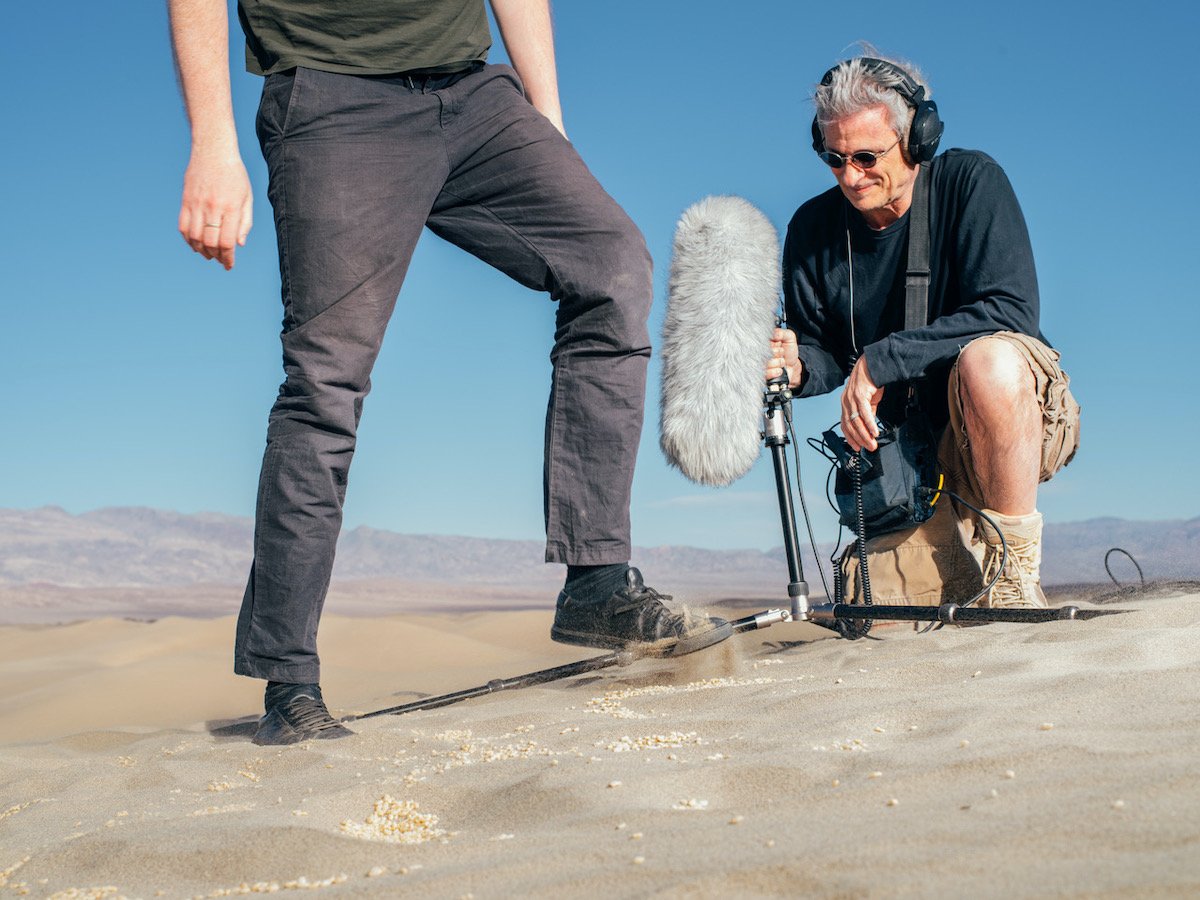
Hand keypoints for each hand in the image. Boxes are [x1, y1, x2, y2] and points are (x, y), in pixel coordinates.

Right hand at [178, 147, 252, 269]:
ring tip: (209, 254)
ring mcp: (197, 203)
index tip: (229, 265)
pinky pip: (183, 226)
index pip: (227, 241)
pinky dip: (188, 239)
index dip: (228, 257)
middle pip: (210, 242)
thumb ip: (245, 222)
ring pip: (195, 237)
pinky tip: (195, 244)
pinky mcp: (186, 200)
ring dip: (201, 250)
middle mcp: (213, 207)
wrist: (213, 150)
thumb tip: (238, 244)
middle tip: (220, 260)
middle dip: (216, 256)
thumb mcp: (247, 197)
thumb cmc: (235, 175)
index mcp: (231, 207)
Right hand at [765, 327, 802, 387]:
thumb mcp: (789, 338)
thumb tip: (774, 333)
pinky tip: (780, 369)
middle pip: (763, 352)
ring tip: (782, 361)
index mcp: (765, 343)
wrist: (792, 367)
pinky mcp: (762, 374)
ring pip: (765, 363)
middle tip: (782, 352)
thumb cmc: (788, 352)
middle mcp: (761, 353)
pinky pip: (766, 373)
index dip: (773, 343)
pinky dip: (775, 371)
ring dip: (777, 362)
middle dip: (777, 352)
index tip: (779, 343)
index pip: (763, 340)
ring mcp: (761, 364)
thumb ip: (783, 333)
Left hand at [841, 355, 884, 451]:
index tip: (856, 447)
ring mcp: (851, 398)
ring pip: (856, 421)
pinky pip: (864, 413)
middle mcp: (846, 402)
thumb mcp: (867, 399)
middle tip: (869, 448)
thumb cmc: (869, 381)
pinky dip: (870, 424)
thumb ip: (868, 412)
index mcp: (846, 404)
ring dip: (865, 435)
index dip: (850, 437)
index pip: (844, 424)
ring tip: (872, 443)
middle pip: (850, 425)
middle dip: (860, 439)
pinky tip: (875, 432)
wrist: (873, 364)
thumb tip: (870, 425)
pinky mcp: (860, 395)